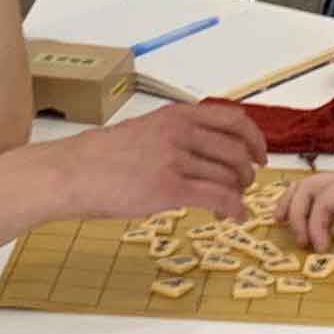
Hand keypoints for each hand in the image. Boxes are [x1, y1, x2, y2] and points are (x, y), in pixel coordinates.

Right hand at [47, 102, 262, 223]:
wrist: (73, 172)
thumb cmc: (102, 156)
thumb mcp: (146, 129)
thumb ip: (176, 134)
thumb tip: (206, 151)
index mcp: (176, 115)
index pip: (233, 120)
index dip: (255, 139)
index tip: (260, 155)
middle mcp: (180, 133)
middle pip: (236, 151)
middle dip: (248, 172)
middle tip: (244, 186)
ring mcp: (175, 160)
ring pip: (229, 177)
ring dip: (239, 193)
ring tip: (232, 204)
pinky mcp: (169, 189)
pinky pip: (217, 198)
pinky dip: (233, 209)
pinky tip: (233, 217)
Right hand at [278, 154, 333, 264]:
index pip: (325, 199)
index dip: (316, 225)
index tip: (322, 250)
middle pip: (311, 186)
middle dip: (297, 211)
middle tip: (299, 241)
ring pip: (315, 184)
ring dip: (296, 201)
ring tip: (280, 221)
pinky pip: (328, 191)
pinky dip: (311, 202)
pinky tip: (307, 217)